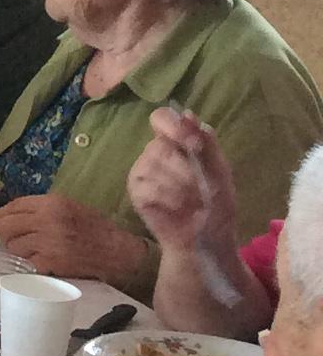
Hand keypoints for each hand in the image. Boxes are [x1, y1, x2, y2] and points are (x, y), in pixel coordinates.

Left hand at [0, 194, 150, 286]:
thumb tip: (11, 218)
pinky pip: (27, 264)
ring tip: (31, 253)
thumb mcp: (70, 208)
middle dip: (5, 236)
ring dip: (17, 252)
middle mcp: (48, 219)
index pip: (14, 205)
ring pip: (14, 247)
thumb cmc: (95, 229)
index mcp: (52, 202)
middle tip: (13, 242)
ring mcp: (49, 242)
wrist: (118, 251)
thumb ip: (42, 210)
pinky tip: (40, 264)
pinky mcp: (52, 263)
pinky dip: (30, 266)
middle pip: (8, 226)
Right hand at [128, 107, 239, 255]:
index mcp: (177, 141)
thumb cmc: (216, 205)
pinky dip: (168, 199)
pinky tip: (178, 209)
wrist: (207, 240)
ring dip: (180, 187)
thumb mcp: (220, 172)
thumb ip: (206, 143)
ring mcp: (142, 171)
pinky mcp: (136, 192)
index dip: (174, 127)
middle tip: (201, 188)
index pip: (162, 117)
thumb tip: (189, 114)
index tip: (193, 144)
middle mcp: (156, 152)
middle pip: (161, 146)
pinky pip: (148, 187)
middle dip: (186, 168)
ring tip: (192, 201)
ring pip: (154, 167)